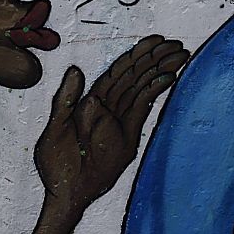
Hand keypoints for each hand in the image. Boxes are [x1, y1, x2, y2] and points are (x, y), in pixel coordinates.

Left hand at [35, 34, 189, 213]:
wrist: (66, 193)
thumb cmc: (55, 164)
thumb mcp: (54, 129)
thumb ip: (65, 100)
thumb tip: (76, 70)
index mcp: (89, 102)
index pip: (117, 72)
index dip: (135, 55)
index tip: (154, 40)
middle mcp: (107, 108)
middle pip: (134, 76)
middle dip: (154, 58)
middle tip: (174, 43)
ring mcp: (119, 121)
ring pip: (141, 89)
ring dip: (159, 71)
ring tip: (179, 55)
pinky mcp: (128, 136)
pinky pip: (142, 109)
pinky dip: (154, 92)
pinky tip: (168, 78)